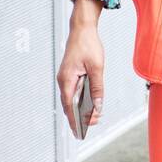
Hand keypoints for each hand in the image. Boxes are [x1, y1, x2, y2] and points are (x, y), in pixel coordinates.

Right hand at [57, 8, 105, 134]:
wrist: (82, 29)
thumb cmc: (88, 45)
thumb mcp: (97, 67)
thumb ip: (97, 87)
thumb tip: (98, 105)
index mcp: (66, 79)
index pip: (69, 106)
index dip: (75, 120)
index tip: (80, 132)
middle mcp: (63, 81)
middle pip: (69, 105)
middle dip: (80, 117)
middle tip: (95, 123)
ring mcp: (66, 78)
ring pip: (72, 100)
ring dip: (81, 109)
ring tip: (95, 117)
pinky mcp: (70, 75)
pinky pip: (74, 92)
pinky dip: (81, 100)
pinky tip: (90, 104)